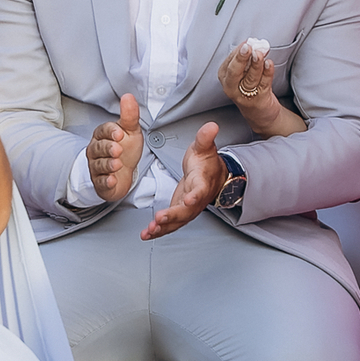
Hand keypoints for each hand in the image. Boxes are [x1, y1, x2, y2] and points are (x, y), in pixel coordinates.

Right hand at [86, 91, 145, 203]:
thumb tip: (128, 96)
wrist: (123, 172)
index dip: (110, 132)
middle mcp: (96, 150)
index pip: (103, 130)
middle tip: (118, 150)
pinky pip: (100, 182)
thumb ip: (130, 115)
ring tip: (117, 165)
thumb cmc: (126, 148)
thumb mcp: (131, 131)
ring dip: (108, 165)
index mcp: (103, 135)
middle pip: (98, 148)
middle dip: (108, 149)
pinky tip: (112, 181)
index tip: (119, 133)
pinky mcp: (99, 182)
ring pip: (99, 165)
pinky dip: (105, 182)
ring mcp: (96, 166)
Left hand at [142, 123, 225, 240]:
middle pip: (186, 211)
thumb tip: (211, 126)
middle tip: (160, 218)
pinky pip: (170, 224)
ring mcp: (188, 209)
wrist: (213, 177)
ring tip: (150, 230)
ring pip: (177, 221)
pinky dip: (158, 230)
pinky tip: (146, 234)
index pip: (200, 190)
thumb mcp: (204, 148)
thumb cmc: (206, 163)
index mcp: (203, 183)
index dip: (195, 196)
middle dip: (173, 216)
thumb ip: (205, 138)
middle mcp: (196, 200)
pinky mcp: (179, 213)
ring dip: (163, 227)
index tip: (189, 200)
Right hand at [218, 41, 278, 131]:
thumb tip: (255, 43)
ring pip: (250, 78)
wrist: (260, 113)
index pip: (229, 62)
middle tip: (248, 47)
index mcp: (225, 77)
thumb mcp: (243, 73)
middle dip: (241, 58)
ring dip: (256, 64)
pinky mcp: (259, 100)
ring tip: (260, 54)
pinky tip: (269, 64)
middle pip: (234, 72)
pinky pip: (263, 84)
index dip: (238, 51)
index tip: (247, 42)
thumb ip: (247, 58)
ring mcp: (245, 95)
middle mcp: (232, 87)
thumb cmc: (250, 88)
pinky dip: (267, 73)